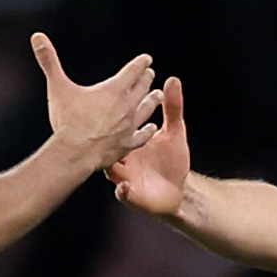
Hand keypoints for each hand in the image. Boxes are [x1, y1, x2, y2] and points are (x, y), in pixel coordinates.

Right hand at [33, 34, 160, 170]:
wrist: (75, 153)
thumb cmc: (67, 120)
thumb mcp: (57, 87)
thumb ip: (49, 61)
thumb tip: (37, 37)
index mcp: (114, 90)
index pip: (133, 71)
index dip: (141, 63)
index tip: (147, 59)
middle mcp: (126, 106)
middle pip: (142, 89)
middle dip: (146, 80)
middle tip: (151, 75)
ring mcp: (128, 127)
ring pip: (146, 110)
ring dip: (153, 101)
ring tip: (158, 96)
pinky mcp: (126, 145)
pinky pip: (142, 136)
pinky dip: (147, 130)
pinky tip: (151, 129)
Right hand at [106, 73, 190, 218]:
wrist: (179, 191)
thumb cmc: (172, 160)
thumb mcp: (174, 131)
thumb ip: (172, 108)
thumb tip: (173, 79)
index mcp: (129, 142)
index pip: (118, 127)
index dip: (113, 116)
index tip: (107, 105)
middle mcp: (123, 159)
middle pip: (108, 148)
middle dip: (103, 142)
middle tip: (98, 133)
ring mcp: (125, 178)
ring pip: (111, 171)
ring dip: (110, 166)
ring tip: (108, 162)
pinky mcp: (132, 196)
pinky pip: (123, 194)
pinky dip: (123, 190)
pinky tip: (124, 186)